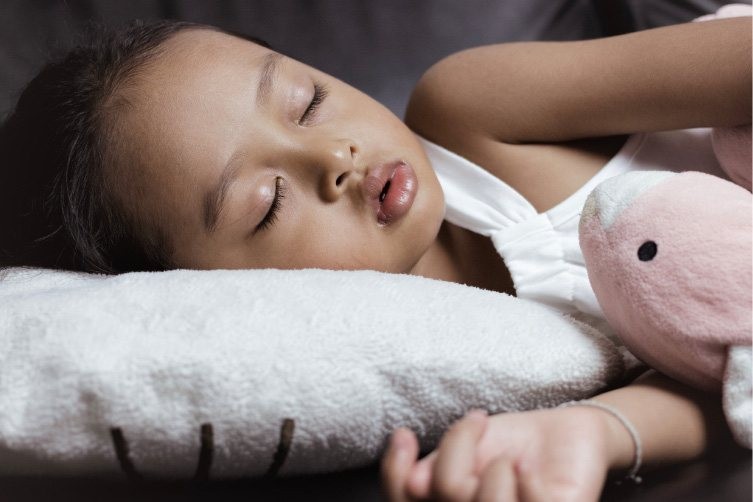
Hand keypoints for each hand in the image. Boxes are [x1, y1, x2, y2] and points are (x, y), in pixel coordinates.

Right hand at [382, 407, 614, 501]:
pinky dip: (527, 479)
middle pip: (443, 491)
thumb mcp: (462, 450)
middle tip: (479, 423)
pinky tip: (532, 475)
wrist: (567, 431)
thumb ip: (432, 471)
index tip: (404, 435)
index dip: (394, 473)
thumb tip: (414, 481)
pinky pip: (529, 501)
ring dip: (495, 468)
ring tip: (511, 461)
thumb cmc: (511, 444)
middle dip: (457, 448)